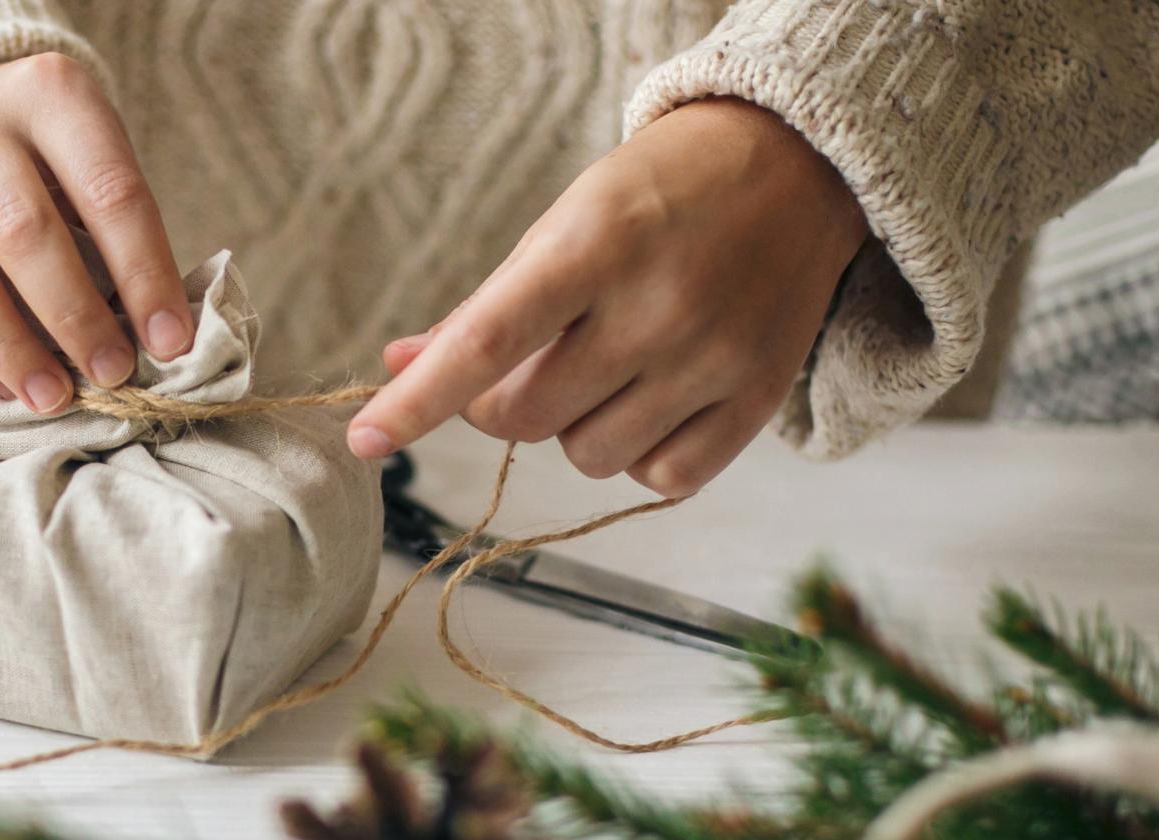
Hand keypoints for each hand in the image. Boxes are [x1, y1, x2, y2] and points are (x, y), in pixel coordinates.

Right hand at [0, 53, 190, 412]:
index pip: (108, 192)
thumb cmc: (55, 157)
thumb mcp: (98, 159)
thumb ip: (122, 233)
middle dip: (75, 317)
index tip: (171, 340)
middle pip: (24, 232)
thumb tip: (155, 337)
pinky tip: (1, 386)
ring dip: (10, 349)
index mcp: (52, 94)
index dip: (144, 273)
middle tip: (112, 375)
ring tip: (54, 397)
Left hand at [349, 98, 867, 496]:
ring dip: (573, 427)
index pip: (484, 343)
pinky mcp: (757, 401)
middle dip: (504, 402)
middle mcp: (657, 307)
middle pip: (525, 417)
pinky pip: (659, 479)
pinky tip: (652, 399)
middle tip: (536, 356)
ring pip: (586, 457)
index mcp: (595, 245)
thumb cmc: (656, 193)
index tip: (364, 436)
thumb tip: (396, 365)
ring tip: (609, 364)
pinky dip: (638, 454)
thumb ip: (483, 307)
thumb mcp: (564, 222)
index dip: (416, 400)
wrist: (794, 168)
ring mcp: (712, 359)